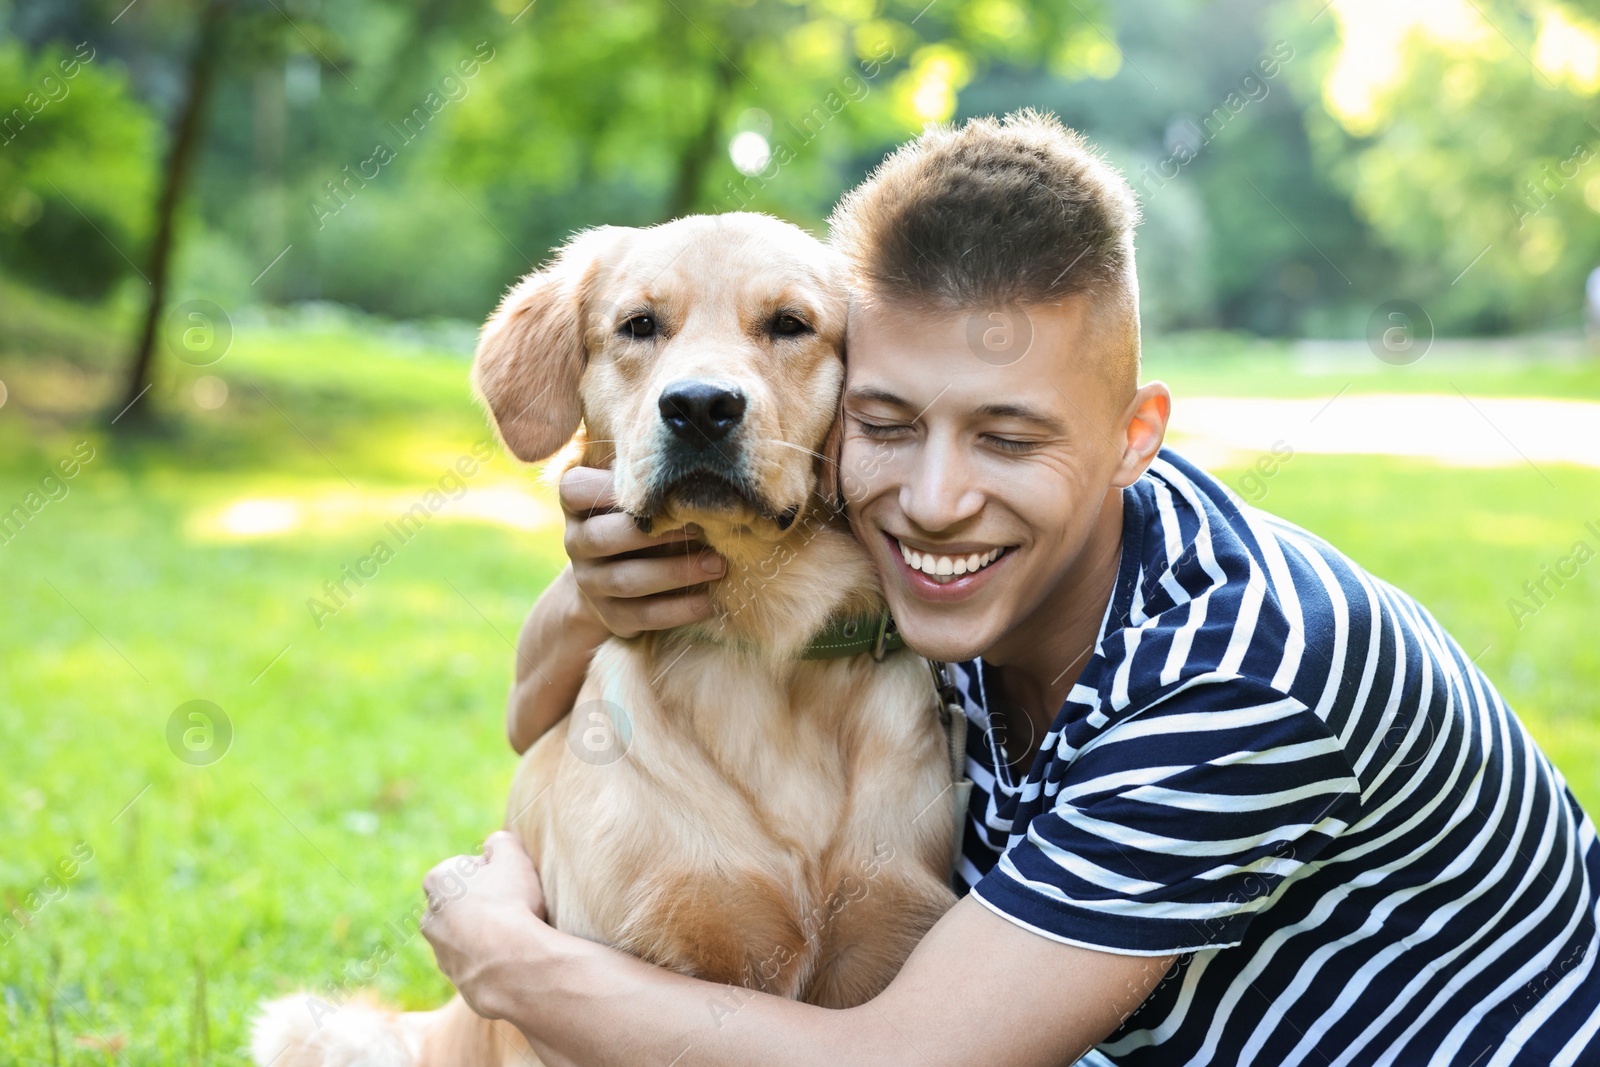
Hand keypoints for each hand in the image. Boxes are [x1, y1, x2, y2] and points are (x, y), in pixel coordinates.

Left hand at [420, 831, 547, 1019]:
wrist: (509, 964)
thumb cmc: (509, 903)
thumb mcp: (512, 855)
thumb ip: (501, 842)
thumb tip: (494, 844)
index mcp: (438, 881)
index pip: (467, 866)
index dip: (494, 871)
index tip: (510, 882)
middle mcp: (430, 915)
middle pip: (463, 900)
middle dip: (484, 901)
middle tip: (513, 906)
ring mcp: (439, 950)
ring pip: (466, 931)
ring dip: (485, 930)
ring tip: (514, 933)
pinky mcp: (453, 976)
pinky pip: (474, 959)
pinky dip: (489, 956)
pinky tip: (510, 954)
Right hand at [560, 466, 724, 637]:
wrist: (618, 579)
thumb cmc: (639, 518)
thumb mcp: (635, 494)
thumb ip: (648, 478)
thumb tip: (698, 455)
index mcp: (576, 504)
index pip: (576, 489)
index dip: (611, 488)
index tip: (656, 487)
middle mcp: (575, 543)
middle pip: (602, 537)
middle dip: (654, 533)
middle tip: (704, 526)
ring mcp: (590, 582)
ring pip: (626, 580)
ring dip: (676, 573)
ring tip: (719, 565)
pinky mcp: (610, 616)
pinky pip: (643, 616)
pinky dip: (679, 609)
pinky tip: (710, 600)